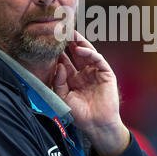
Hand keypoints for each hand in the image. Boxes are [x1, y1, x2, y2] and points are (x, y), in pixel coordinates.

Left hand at [53, 30, 129, 155]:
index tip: (50, 41)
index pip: (65, 61)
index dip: (59, 52)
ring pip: (88, 53)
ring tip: (71, 33)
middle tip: (62, 31)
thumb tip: (59, 65)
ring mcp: (96, 72)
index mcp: (73, 79)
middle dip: (69, 43)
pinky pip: (98, 60)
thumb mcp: (63, 97)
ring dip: (80, 43)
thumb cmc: (79, 114)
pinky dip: (90, 53)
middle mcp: (84, 73)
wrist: (96, 124)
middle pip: (76, 54)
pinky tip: (81, 49)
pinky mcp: (106, 74)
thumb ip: (58, 81)